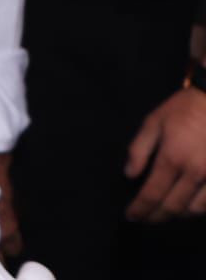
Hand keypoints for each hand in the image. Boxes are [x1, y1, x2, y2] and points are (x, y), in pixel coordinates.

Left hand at [125, 86, 205, 220]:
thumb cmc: (183, 109)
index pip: (152, 194)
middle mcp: (194, 173)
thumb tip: (130, 175)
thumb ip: (139, 149)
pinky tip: (189, 206)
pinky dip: (199, 209)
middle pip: (173, 206)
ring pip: (195, 209)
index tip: (131, 216)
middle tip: (145, 219)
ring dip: (178, 215)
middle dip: (156, 217)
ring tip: (164, 214)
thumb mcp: (153, 122)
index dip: (140, 209)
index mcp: (172, 158)